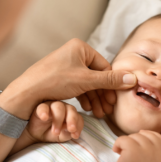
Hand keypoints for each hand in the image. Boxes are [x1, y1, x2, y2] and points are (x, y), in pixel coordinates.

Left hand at [0, 39, 136, 119]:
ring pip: (87, 83)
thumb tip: (133, 79)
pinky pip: (78, 86)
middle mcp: (74, 53)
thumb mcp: (86, 80)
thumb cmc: (55, 81)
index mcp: (81, 48)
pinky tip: (87, 109)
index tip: (115, 101)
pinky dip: (84, 97)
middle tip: (107, 110)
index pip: (104, 67)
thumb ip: (110, 80)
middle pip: (96, 76)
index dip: (112, 86)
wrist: (28, 92)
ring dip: (94, 98)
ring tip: (98, 113)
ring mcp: (67, 65)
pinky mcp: (61, 77)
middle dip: (102, 95)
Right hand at [26, 101, 83, 142]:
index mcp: (70, 114)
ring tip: (55, 132)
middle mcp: (63, 108)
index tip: (75, 135)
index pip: (78, 117)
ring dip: (58, 119)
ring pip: (58, 107)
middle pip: (71, 109)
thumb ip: (67, 133)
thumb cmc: (51, 133)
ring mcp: (51, 106)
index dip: (78, 125)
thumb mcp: (62, 136)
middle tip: (71, 129)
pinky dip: (44, 112)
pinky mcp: (40, 107)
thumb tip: (71, 130)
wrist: (36, 135)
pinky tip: (44, 118)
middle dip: (72, 120)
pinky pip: (42, 107)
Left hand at [113, 130, 160, 161]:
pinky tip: (116, 152)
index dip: (145, 139)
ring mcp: (146, 148)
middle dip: (134, 142)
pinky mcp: (133, 149)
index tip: (137, 148)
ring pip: (133, 136)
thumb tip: (143, 131)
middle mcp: (157, 150)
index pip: (157, 136)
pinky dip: (117, 144)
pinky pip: (123, 138)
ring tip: (123, 155)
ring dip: (126, 144)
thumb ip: (154, 150)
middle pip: (144, 135)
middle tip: (128, 154)